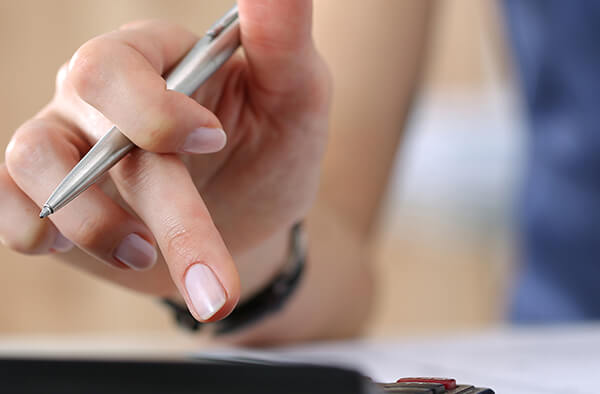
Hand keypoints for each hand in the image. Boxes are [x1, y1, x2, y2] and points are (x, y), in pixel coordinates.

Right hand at [0, 0, 329, 322]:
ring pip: (33, 159)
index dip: (153, 109)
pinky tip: (67, 247)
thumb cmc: (273, 153)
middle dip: (156, 201)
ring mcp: (70, 139)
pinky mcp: (50, 192)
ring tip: (145, 255)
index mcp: (159, 59)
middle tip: (209, 273)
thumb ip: (282, 40)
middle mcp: (102, 92)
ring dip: (91, 224)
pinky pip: (6, 202)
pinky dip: (30, 230)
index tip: (212, 142)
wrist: (250, 223)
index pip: (119, 63)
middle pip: (88, 117)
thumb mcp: (295, 97)